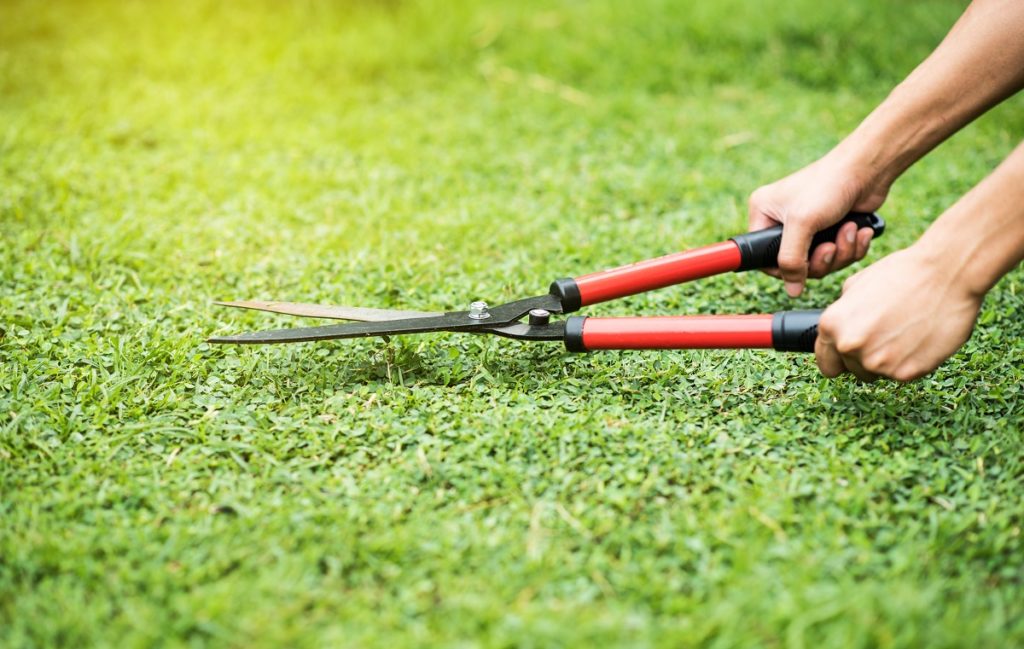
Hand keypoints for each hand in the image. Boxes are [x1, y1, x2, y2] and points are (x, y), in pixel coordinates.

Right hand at [749, 154, 889, 296]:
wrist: (867, 168)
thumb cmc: (828, 185)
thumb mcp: (802, 223)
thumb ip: (791, 260)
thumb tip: (791, 290)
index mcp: (764, 214)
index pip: (763, 257)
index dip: (784, 269)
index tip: (801, 268)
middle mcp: (783, 221)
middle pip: (796, 264)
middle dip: (821, 260)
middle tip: (831, 247)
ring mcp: (809, 227)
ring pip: (821, 262)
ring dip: (840, 252)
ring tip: (849, 231)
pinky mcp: (832, 230)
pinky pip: (839, 254)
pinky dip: (852, 246)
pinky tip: (860, 230)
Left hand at [815, 245, 982, 381]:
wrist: (947, 273)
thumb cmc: (903, 273)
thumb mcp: (857, 284)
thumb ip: (842, 313)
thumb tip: (838, 330)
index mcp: (832, 325)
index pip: (826, 361)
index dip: (839, 357)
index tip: (852, 353)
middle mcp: (849, 347)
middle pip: (851, 369)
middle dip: (864, 356)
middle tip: (886, 334)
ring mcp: (877, 362)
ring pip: (876, 374)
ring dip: (887, 361)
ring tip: (904, 332)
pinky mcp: (906, 373)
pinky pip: (902, 375)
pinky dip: (910, 362)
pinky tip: (920, 338)